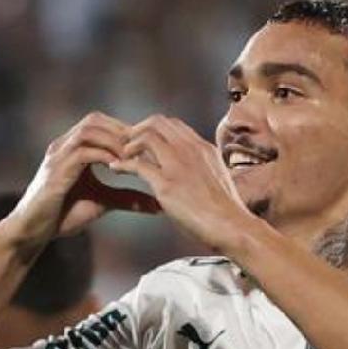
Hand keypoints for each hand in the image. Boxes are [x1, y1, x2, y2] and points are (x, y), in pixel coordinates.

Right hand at [6, 113, 160, 255]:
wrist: (33, 231)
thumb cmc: (63, 215)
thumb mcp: (102, 203)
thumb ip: (126, 198)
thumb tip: (157, 204)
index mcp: (72, 148)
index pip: (100, 123)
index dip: (124, 130)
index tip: (146, 145)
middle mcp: (63, 146)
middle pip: (95, 120)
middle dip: (121, 130)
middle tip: (142, 147)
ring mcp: (57, 156)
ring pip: (88, 131)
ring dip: (114, 141)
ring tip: (133, 156)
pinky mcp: (55, 172)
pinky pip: (81, 153)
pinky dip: (102, 156)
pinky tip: (117, 168)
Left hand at [114, 116, 258, 253]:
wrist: (232, 226)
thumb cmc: (226, 209)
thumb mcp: (217, 176)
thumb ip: (203, 165)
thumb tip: (194, 167)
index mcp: (203, 148)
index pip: (173, 124)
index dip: (153, 128)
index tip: (142, 139)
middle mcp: (190, 150)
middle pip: (157, 122)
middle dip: (137, 129)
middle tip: (126, 142)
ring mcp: (178, 166)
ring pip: (146, 137)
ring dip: (128, 143)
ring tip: (120, 154)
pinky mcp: (167, 184)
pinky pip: (137, 165)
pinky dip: (122, 165)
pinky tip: (115, 169)